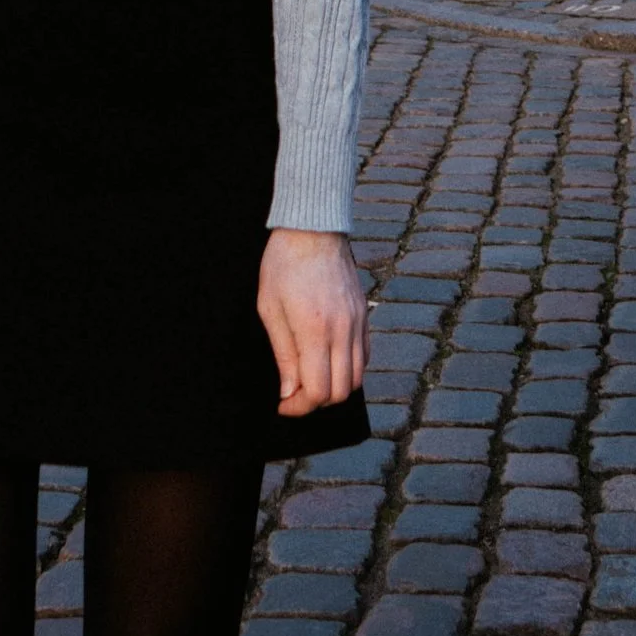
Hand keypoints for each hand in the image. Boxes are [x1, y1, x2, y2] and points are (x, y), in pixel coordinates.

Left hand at [258, 228, 365, 415]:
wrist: (313, 227)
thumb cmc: (283, 264)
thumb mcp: (269, 308)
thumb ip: (283, 354)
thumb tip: (289, 392)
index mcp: (315, 330)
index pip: (318, 391)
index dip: (299, 407)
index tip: (284, 404)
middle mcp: (343, 330)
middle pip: (341, 392)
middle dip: (317, 402)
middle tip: (296, 393)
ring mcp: (358, 322)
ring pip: (358, 377)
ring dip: (336, 387)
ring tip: (312, 377)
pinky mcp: (364, 314)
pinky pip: (365, 356)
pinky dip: (351, 369)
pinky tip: (330, 360)